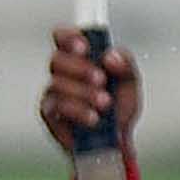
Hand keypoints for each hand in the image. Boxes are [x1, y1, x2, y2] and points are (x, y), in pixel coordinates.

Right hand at [39, 30, 142, 153]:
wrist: (117, 141)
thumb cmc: (119, 109)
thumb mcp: (130, 83)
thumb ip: (125, 64)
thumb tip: (109, 57)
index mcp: (80, 58)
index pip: (63, 37)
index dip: (68, 37)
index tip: (84, 47)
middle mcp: (63, 73)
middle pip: (56, 59)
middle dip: (80, 69)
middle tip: (102, 80)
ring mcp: (53, 93)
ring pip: (57, 84)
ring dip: (84, 93)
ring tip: (105, 104)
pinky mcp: (49, 114)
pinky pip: (58, 106)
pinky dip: (79, 111)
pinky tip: (93, 118)